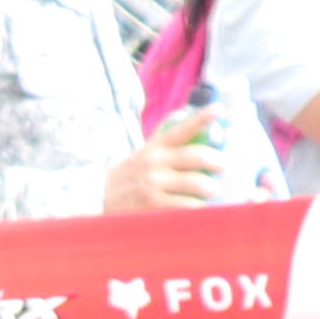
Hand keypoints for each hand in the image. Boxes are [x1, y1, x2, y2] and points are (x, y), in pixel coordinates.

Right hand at [106, 107, 221, 210]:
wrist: (97, 201)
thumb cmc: (127, 177)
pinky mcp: (152, 204)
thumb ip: (163, 138)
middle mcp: (154, 163)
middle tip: (223, 167)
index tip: (218, 110)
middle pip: (195, 156)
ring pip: (194, 182)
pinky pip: (184, 205)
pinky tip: (200, 208)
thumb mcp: (142, 154)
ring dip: (210, 187)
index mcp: (154, 148)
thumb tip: (185, 114)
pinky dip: (197, 207)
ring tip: (215, 190)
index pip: (181, 129)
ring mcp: (153, 184)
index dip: (201, 119)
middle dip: (216, 161)